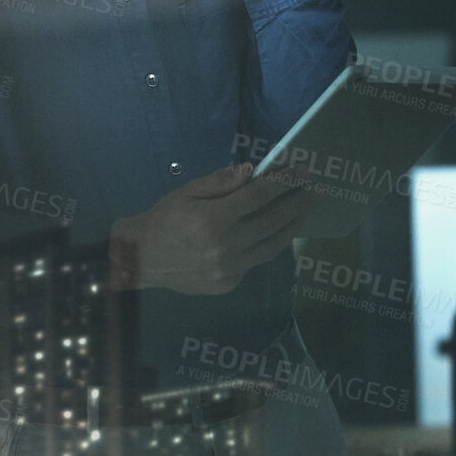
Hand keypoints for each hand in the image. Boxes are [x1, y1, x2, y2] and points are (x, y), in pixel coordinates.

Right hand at [109, 163, 313, 294]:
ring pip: (272, 246)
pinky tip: (278, 233)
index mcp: (212, 220)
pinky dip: (270, 245)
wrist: (141, 258)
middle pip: (272, 222)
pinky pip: (256, 261)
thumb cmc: (164, 219)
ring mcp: (229, 269)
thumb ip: (220, 182)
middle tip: (314, 190)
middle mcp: (225, 247)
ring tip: (306, 211)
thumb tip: (252, 171)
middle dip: (297, 203)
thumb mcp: (186, 192)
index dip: (283, 182)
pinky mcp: (229, 284)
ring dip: (293, 227)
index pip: (258, 196)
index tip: (301, 171)